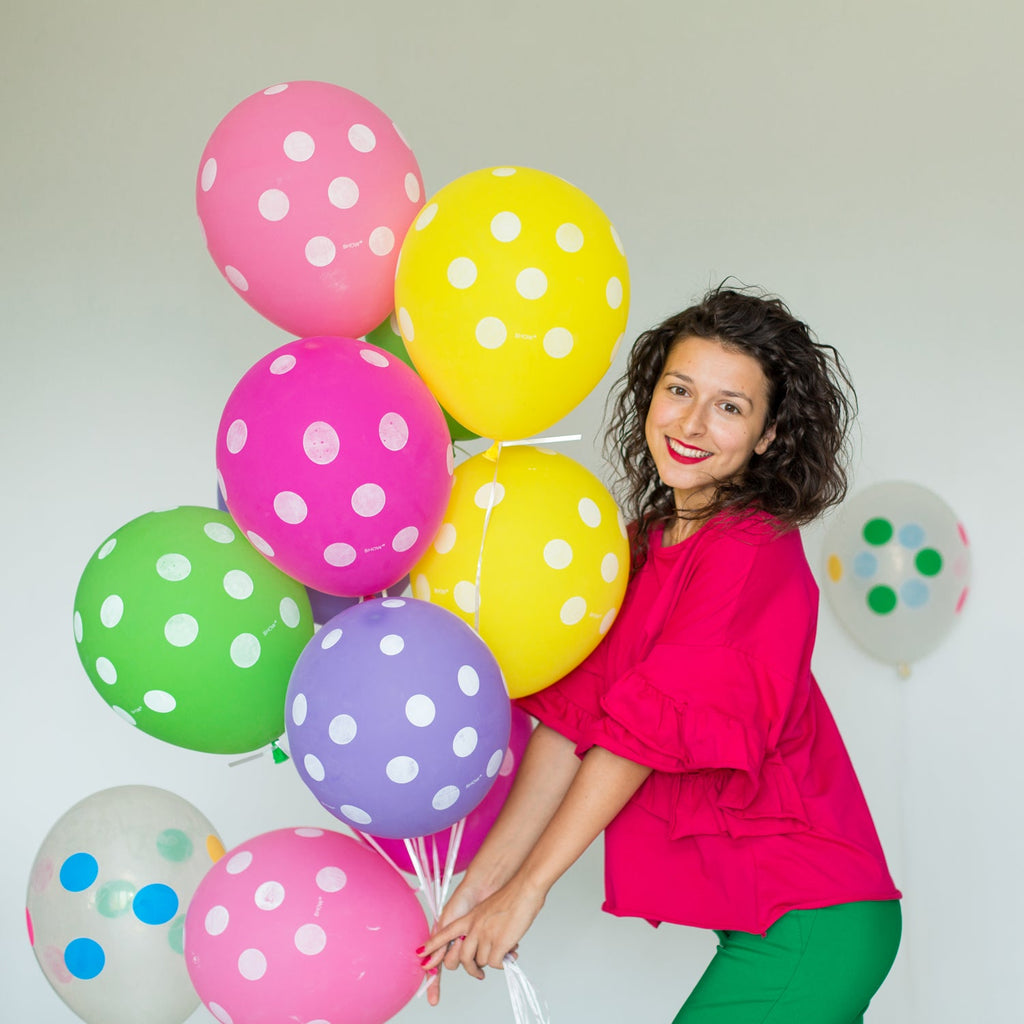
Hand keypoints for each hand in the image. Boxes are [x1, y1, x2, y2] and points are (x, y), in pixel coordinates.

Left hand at [420, 874, 544, 985]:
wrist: (523, 888)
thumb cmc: (510, 898)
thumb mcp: (486, 911)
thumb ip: (480, 926)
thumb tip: (483, 945)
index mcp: (468, 918)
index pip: (443, 934)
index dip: (432, 946)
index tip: (420, 955)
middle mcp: (472, 928)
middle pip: (462, 958)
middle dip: (471, 969)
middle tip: (479, 974)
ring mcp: (484, 936)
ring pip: (480, 962)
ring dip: (491, 961)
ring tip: (502, 954)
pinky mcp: (497, 944)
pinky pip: (494, 963)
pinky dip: (502, 963)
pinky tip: (510, 955)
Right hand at [421, 876, 493, 1005]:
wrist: (486, 885)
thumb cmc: (463, 899)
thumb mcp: (449, 921)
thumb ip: (439, 941)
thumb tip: (427, 963)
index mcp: (447, 937)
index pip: (438, 965)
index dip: (435, 983)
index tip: (434, 1000)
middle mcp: (461, 942)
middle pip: (459, 963)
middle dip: (464, 958)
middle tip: (464, 943)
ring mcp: (477, 941)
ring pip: (478, 961)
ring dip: (482, 956)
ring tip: (486, 942)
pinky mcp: (492, 938)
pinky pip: (495, 954)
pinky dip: (500, 954)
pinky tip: (506, 950)